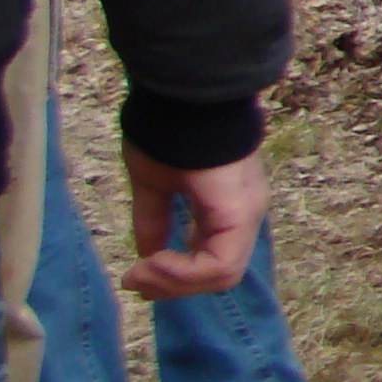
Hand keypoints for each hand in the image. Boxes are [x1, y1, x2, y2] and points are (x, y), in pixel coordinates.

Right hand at [119, 144, 266, 298]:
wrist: (182, 97)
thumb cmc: (170, 131)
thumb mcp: (154, 184)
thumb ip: (154, 220)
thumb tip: (144, 255)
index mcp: (227, 207)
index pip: (211, 260)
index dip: (174, 275)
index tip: (135, 275)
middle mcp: (243, 214)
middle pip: (217, 275)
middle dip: (172, 285)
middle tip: (135, 281)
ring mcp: (246, 214)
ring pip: (221, 275)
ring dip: (175, 282)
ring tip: (141, 273)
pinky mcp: (239, 212)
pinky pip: (220, 263)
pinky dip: (184, 272)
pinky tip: (154, 261)